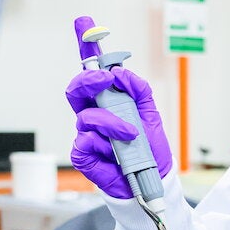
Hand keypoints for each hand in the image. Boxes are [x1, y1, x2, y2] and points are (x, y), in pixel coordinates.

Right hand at [64, 66, 172, 200]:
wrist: (153, 177)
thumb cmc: (148, 147)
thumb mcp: (150, 113)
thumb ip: (138, 90)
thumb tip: (121, 73)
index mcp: (106, 104)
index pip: (91, 79)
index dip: (89, 64)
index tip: (95, 52)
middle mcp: (93, 117)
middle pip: (76, 92)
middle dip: (87, 81)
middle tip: (105, 80)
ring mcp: (87, 135)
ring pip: (87, 117)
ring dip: (112, 122)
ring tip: (131, 133)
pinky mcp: (83, 155)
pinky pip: (85, 142)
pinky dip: (103, 144)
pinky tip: (117, 152)